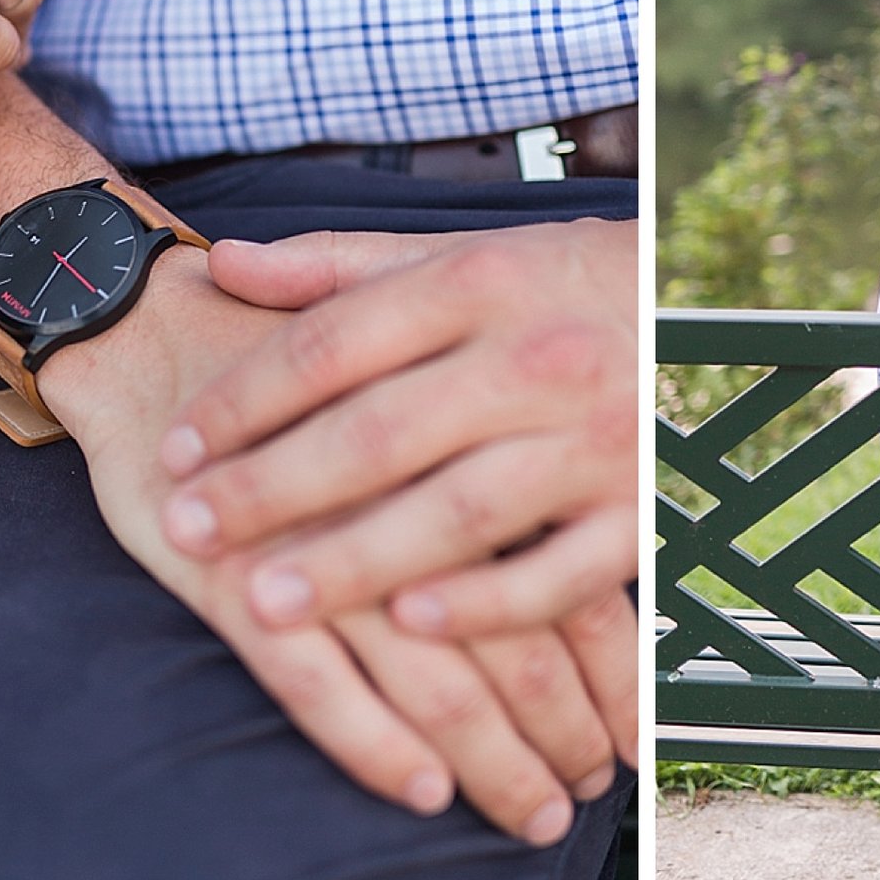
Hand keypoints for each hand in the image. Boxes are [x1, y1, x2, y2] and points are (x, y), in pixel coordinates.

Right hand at [38, 249, 617, 838]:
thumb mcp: (422, 389)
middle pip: (519, 643)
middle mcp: (415, 497)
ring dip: (492, 758)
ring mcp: (326, 546)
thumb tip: (601, 550)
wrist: (161, 326)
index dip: (612, 671)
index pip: (572, 578)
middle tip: (586, 794)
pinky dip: (375, 744)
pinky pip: (320, 683)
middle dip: (561, 734)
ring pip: (435, 677)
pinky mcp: (240, 581)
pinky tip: (421, 790)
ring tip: (530, 816)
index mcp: (477, 446)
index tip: (634, 737)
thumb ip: (505, 458)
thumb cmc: (311, 370)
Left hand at [154, 220, 637, 639]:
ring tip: (265, 602)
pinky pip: (558, 575)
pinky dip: (486, 604)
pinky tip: (412, 626)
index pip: (336, 343)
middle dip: (272, 488)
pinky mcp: (637, 513)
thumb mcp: (459, 253)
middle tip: (186, 530)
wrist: (706, 303)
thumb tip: (224, 266)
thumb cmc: (554, 285)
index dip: (245, 398)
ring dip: (354, 561)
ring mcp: (593, 440)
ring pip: (458, 514)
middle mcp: (535, 358)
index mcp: (479, 284)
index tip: (173, 448)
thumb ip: (339, 267)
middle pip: (382, 432)